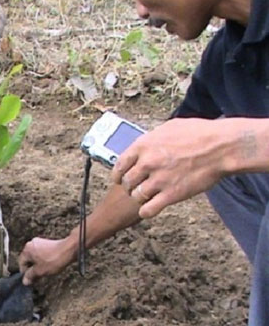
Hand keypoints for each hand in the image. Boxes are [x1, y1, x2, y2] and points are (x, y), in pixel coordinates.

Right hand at [19, 238, 66, 284]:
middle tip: (37, 276)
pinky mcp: (47, 243)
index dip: (25, 272)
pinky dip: (44, 260)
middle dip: (32, 268)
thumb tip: (25, 281)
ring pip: (35, 256)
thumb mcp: (40, 271)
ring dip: (38, 264)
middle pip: (28, 259)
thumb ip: (30, 276)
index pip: (21, 263)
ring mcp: (40, 242)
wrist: (68, 250)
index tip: (29, 279)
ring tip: (45, 271)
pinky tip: (50, 265)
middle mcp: (31, 244)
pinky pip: (42, 253)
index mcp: (27, 250)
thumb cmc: (53, 259)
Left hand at [111, 118, 228, 217]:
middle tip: (135, 188)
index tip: (119, 179)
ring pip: (136, 196)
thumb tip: (144, 144)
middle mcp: (147, 163)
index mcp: (143, 145)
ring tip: (146, 198)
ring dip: (139, 198)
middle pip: (127, 182)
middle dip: (129, 187)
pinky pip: (148, 210)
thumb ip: (152, 139)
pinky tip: (150, 209)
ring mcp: (158, 180)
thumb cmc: (198, 133)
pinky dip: (146, 211)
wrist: (220, 147)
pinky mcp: (171, 195)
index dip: (118, 174)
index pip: (119, 164)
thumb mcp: (168, 128)